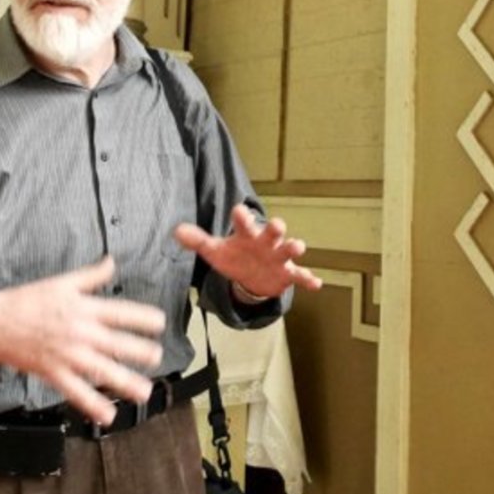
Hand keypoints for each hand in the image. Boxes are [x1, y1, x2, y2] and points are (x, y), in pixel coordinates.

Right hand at [0, 256, 165, 425]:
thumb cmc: (27, 300)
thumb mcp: (62, 281)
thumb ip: (91, 275)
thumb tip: (112, 261)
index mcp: (85, 308)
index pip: (122, 313)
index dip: (144, 319)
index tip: (160, 324)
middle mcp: (81, 333)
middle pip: (118, 344)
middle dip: (142, 352)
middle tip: (158, 358)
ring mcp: (69, 355)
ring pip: (103, 371)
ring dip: (126, 382)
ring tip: (145, 392)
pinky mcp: (55, 373)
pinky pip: (77, 392)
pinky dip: (93, 405)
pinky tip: (108, 415)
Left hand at [175, 204, 323, 299]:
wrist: (252, 276)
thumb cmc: (235, 257)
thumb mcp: (215, 251)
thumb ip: (198, 241)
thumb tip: (176, 230)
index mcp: (248, 235)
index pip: (244, 223)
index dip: (241, 217)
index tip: (238, 210)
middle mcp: (266, 242)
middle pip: (272, 232)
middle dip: (275, 228)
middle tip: (277, 224)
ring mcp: (278, 257)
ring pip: (289, 250)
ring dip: (294, 247)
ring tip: (299, 247)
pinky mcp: (287, 274)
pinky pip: (300, 275)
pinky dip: (308, 279)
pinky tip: (316, 283)